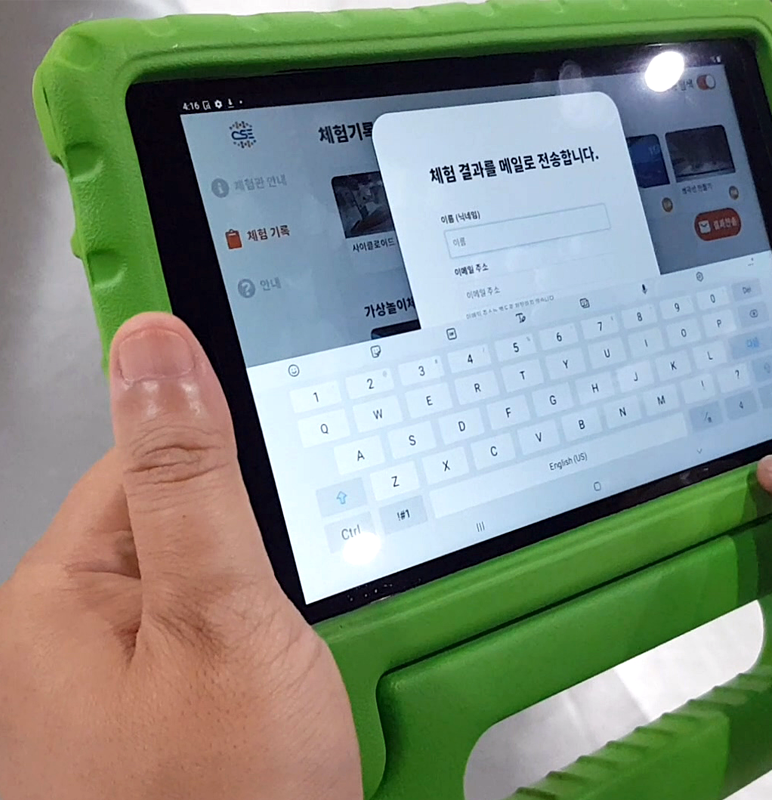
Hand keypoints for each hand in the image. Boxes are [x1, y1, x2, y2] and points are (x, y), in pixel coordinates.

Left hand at [0, 313, 360, 799]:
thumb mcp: (219, 619)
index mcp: (63, 596)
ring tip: (304, 680)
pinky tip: (296, 702)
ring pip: (222, 593)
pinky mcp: (169, 728)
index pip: (145, 457)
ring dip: (280, 611)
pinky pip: (229, 652)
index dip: (221, 430)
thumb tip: (154, 343)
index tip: (285, 399)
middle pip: (189, 529)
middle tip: (307, 607)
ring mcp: (121, 692)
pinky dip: (276, 659)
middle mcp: (74, 641)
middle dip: (265, 549)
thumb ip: (189, 476)